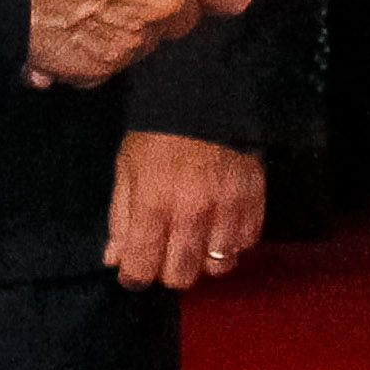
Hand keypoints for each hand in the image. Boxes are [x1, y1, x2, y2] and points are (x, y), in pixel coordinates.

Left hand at [107, 130, 264, 289]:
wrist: (206, 93)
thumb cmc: (159, 132)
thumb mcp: (128, 167)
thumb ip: (120, 217)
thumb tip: (115, 259)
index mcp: (152, 203)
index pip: (142, 267)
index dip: (134, 274)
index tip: (135, 267)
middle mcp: (191, 212)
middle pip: (181, 276)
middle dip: (169, 270)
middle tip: (166, 250)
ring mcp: (227, 207)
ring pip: (218, 266)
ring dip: (204, 258)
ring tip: (197, 236)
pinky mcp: (254, 199)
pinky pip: (246, 243)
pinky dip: (232, 241)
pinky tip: (221, 224)